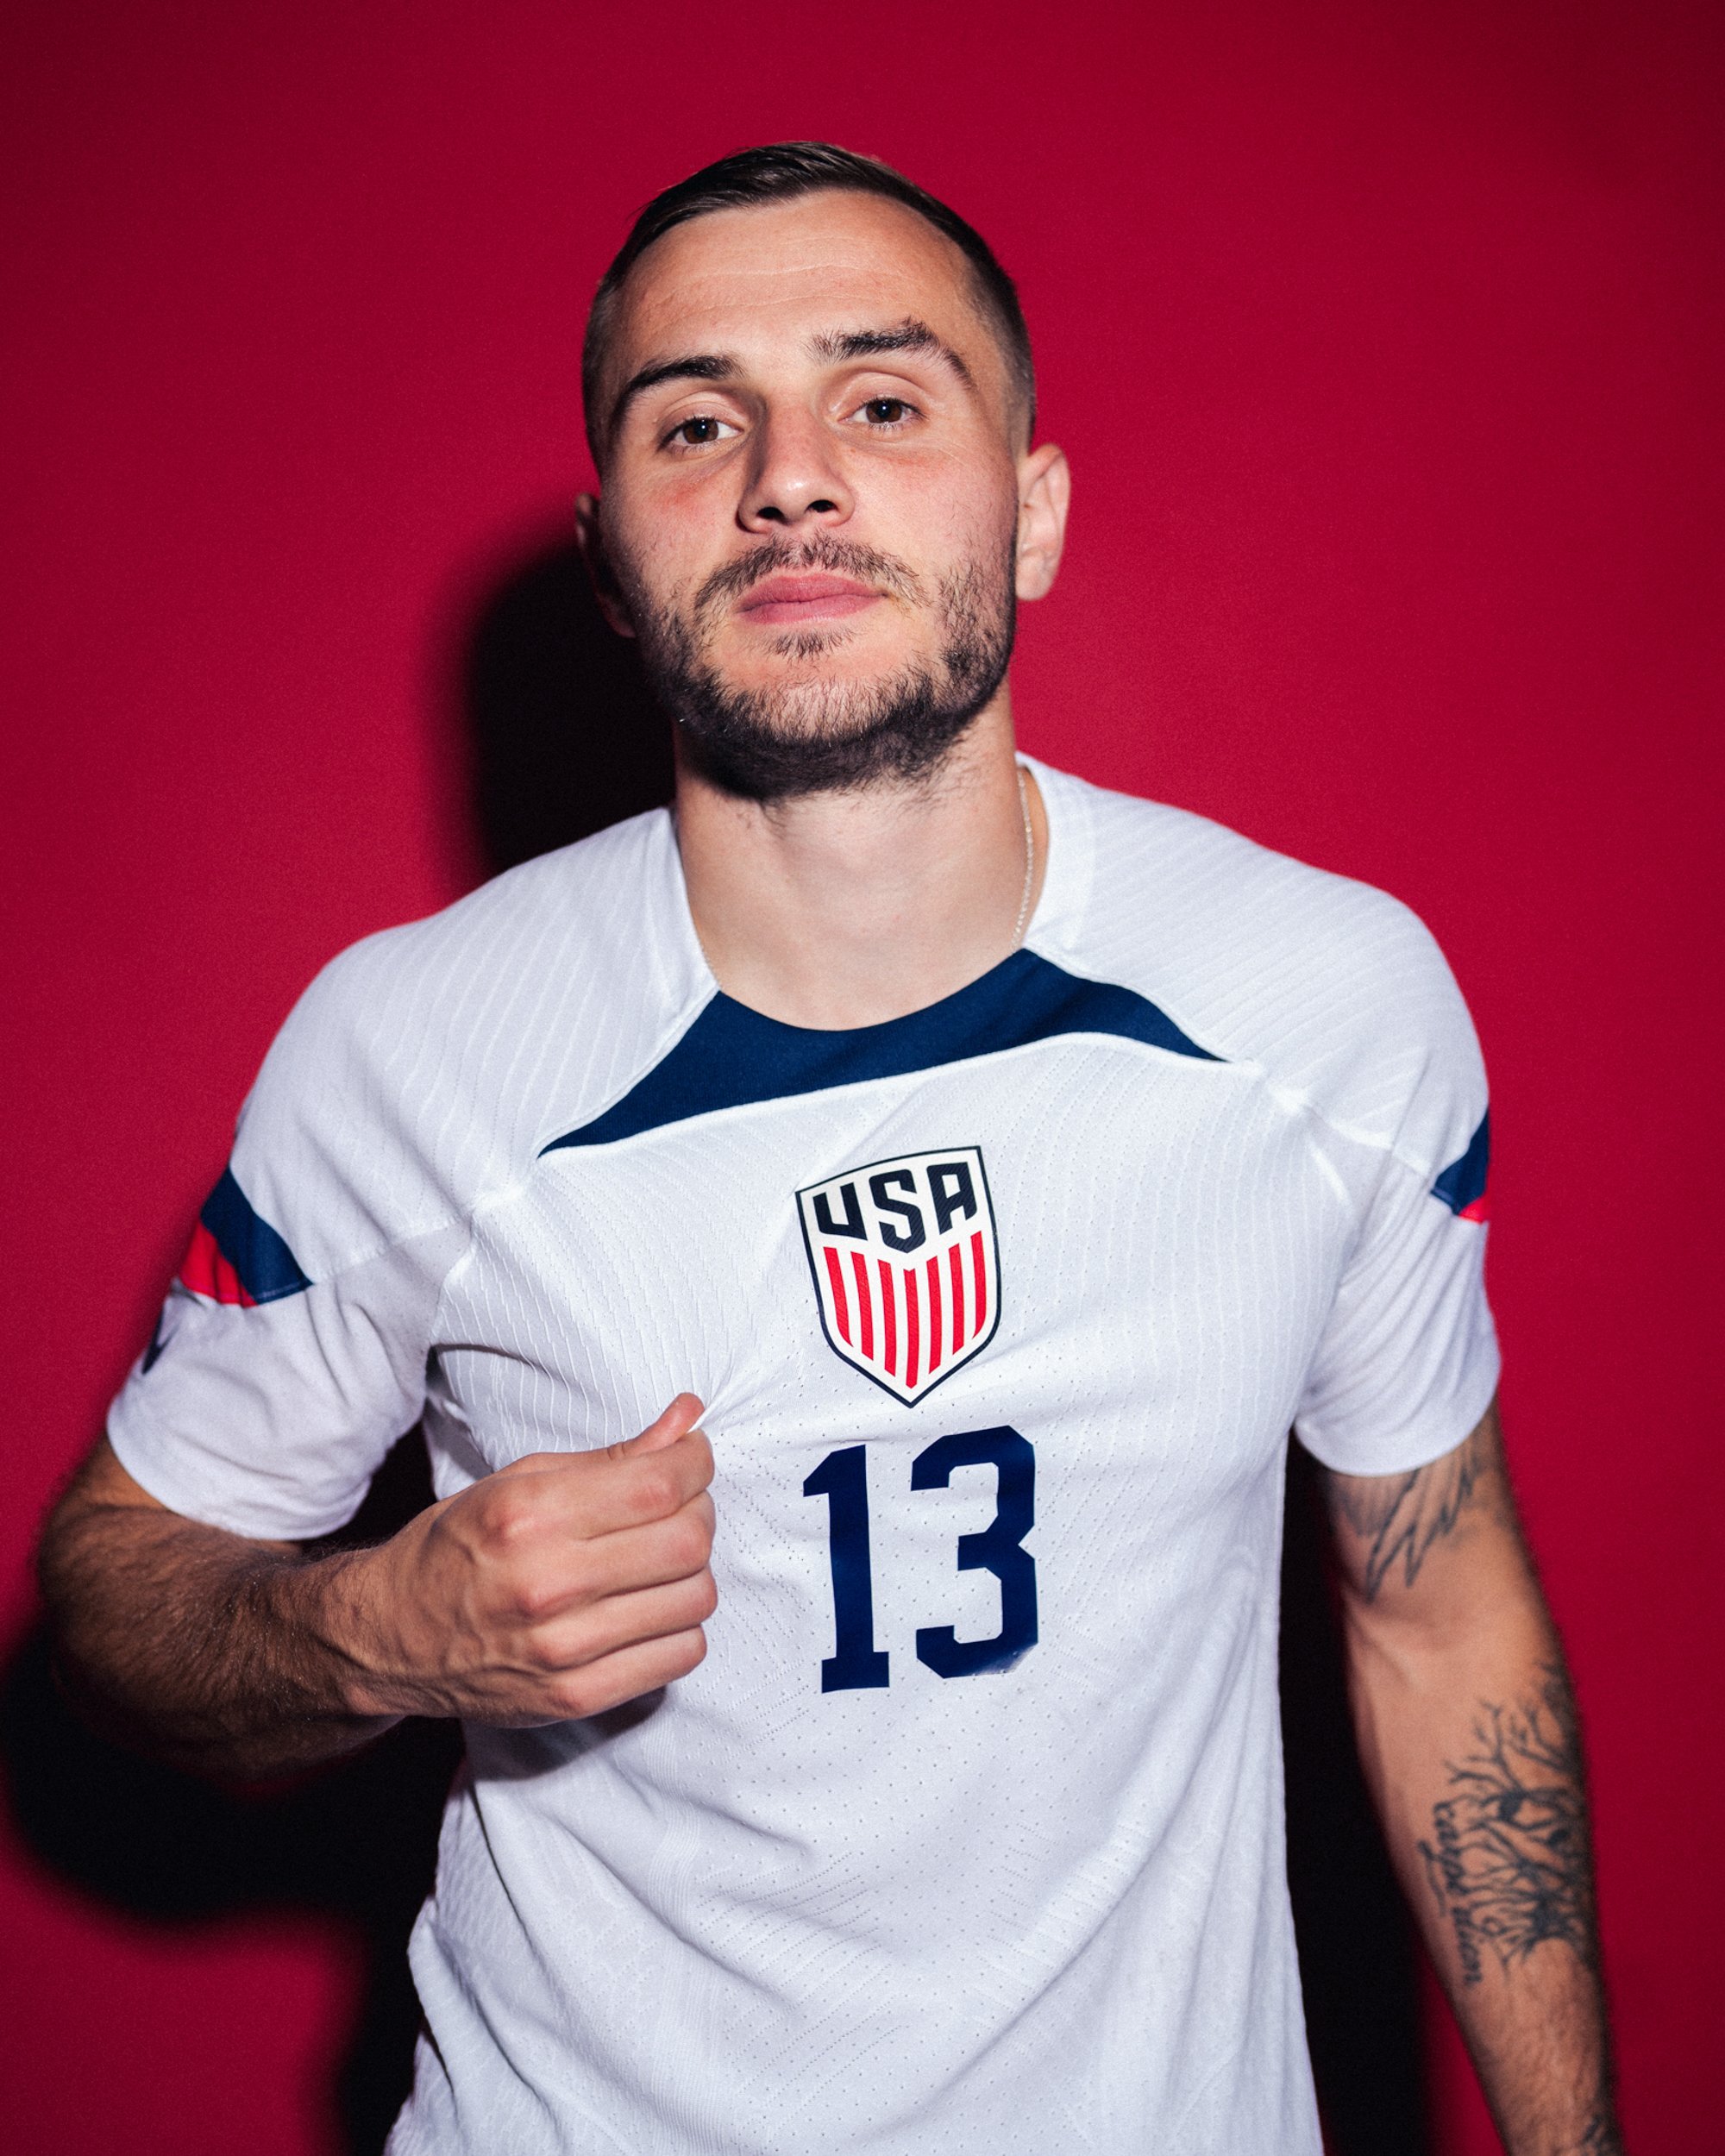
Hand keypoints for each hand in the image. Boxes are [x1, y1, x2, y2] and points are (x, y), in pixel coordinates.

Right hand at [331, 1394, 715, 1724]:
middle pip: (687, 1541)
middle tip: (679, 1505)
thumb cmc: (457, 1547)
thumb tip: (688, 1418)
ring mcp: (564, 1649)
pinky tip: (648, 1608)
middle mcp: (548, 1583)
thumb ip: (612, 1455)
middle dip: (699, 1511)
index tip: (691, 1458)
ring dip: (693, 1570)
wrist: (389, 1637)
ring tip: (659, 1559)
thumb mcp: (519, 1480)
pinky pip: (680, 1655)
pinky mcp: (576, 1697)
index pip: (659, 1484)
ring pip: (695, 1598)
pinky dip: (680, 1625)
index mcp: (530, 1514)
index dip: (694, 1462)